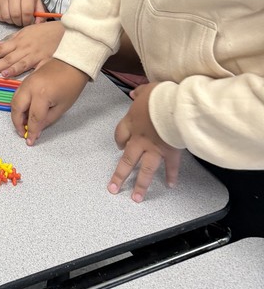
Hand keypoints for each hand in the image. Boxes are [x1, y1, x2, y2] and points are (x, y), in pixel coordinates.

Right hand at [0, 0, 44, 26]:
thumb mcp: (37, 1)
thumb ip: (40, 14)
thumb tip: (38, 24)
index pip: (26, 12)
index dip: (28, 21)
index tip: (28, 22)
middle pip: (15, 15)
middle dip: (19, 22)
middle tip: (22, 21)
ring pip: (6, 16)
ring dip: (11, 21)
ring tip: (15, 18)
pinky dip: (3, 19)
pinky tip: (8, 16)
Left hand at [0, 21, 62, 78]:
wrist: (66, 31)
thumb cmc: (46, 31)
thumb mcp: (27, 30)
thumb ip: (11, 38)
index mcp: (20, 40)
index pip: (2, 48)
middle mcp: (26, 48)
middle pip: (9, 57)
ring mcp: (37, 55)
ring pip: (22, 63)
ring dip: (12, 69)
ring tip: (2, 75)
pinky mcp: (47, 61)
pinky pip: (38, 69)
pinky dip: (31, 74)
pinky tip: (26, 80)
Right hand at [10, 58, 88, 144]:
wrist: (72, 63)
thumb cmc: (71, 85)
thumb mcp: (62, 107)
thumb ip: (46, 120)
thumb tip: (36, 129)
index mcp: (42, 95)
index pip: (33, 118)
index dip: (31, 131)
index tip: (30, 141)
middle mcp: (30, 87)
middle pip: (17, 108)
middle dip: (17, 123)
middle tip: (22, 132)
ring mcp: (26, 81)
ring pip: (14, 100)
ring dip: (16, 114)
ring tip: (23, 124)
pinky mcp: (26, 79)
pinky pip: (17, 94)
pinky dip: (18, 104)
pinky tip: (25, 112)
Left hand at [108, 83, 180, 201]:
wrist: (175, 106)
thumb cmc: (159, 97)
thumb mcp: (146, 90)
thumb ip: (139, 93)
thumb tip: (133, 93)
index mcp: (132, 123)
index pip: (120, 134)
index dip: (119, 141)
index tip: (119, 147)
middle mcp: (140, 139)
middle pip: (128, 159)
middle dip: (120, 175)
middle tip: (114, 189)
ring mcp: (155, 148)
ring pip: (145, 169)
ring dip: (141, 185)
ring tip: (136, 198)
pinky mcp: (170, 151)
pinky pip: (170, 166)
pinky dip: (171, 175)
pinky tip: (170, 185)